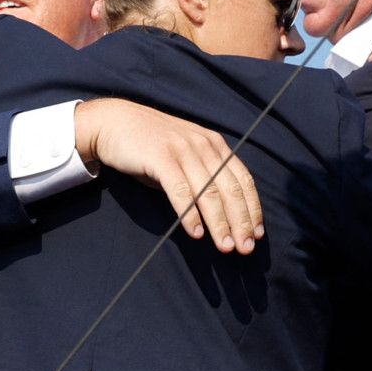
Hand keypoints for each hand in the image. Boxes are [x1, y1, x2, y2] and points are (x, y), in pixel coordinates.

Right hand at [74, 99, 262, 253]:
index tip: (256, 234)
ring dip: (219, 223)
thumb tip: (222, 212)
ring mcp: (182, 150)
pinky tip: (195, 232)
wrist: (115, 122)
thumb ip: (203, 177)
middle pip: (230, 189)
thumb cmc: (150, 146)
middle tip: (245, 248)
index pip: (243, 180)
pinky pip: (180, 189)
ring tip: (224, 246)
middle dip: (240, 221)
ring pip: (209, 192)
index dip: (252, 209)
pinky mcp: (161, 157)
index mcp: (215, 145)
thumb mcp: (184, 156)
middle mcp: (204, 145)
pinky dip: (189, 213)